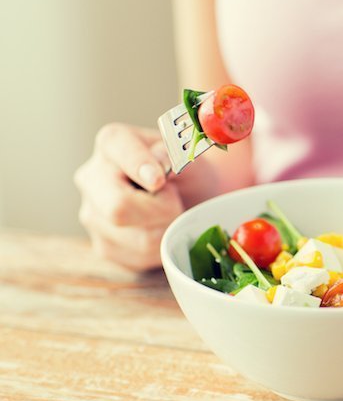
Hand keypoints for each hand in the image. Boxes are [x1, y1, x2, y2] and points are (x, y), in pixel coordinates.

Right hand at [74, 123, 217, 270]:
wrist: (193, 199)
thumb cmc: (190, 173)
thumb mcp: (189, 155)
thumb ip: (174, 154)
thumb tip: (160, 160)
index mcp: (112, 143)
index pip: (117, 150)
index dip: (139, 165)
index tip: (159, 180)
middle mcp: (92, 177)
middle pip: (118, 207)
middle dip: (160, 210)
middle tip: (176, 202)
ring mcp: (92, 214)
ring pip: (137, 238)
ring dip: (167, 229)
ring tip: (172, 213)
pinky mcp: (104, 246)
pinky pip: (139, 257)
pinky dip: (163, 247)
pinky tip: (163, 229)